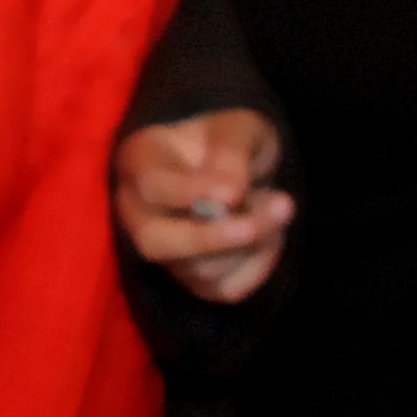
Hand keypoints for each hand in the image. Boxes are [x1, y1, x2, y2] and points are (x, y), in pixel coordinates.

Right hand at [113, 109, 290, 303]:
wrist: (238, 172)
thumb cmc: (228, 142)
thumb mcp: (238, 127)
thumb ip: (231, 152)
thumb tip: (231, 193)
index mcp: (140, 161)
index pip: (151, 184)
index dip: (191, 192)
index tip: (234, 192)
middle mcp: (138, 212)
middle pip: (154, 242)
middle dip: (211, 238)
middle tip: (262, 221)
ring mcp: (164, 252)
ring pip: (198, 269)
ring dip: (251, 244)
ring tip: (278, 205)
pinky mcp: (192, 280)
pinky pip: (224, 289)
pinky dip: (259, 265)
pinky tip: (271, 235)